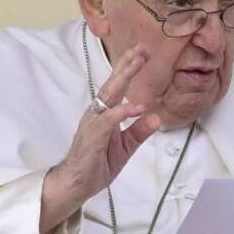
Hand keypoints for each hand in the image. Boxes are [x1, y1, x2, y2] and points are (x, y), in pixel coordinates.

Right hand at [39, 46, 160, 233]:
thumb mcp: (125, 147)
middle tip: (141, 48)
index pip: (117, 87)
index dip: (128, 68)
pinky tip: (138, 106)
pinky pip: (108, 120)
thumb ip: (139, 132)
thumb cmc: (97, 163)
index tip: (142, 52)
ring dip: (123, 78)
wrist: (76, 185)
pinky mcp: (92, 137)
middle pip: (112, 84)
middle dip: (126, 65)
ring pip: (109, 96)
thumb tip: (157, 117)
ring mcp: (93, 123)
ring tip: (137, 63)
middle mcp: (97, 113)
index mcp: (105, 113)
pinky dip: (123, 111)